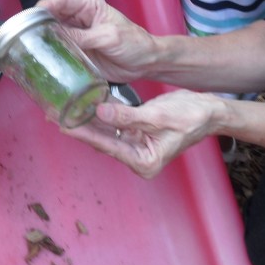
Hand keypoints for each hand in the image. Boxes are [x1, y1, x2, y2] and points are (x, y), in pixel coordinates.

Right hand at [37, 0, 155, 81]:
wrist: (144, 63)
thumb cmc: (133, 43)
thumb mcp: (109, 37)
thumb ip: (83, 37)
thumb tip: (59, 38)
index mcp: (87, 5)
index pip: (61, 0)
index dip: (46, 6)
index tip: (35, 16)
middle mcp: (77, 18)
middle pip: (51, 16)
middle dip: (39, 24)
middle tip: (28, 35)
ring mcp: (74, 36)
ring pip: (51, 34)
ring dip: (42, 40)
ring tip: (31, 48)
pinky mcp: (75, 52)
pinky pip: (58, 51)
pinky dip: (50, 54)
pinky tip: (42, 59)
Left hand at [64, 89, 225, 177]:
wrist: (211, 112)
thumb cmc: (192, 117)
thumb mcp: (158, 116)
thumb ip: (127, 116)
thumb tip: (99, 111)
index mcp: (143, 161)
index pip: (106, 145)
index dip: (83, 133)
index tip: (62, 123)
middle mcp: (136, 157)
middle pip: (101, 140)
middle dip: (78, 126)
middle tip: (53, 112)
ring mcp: (135, 146)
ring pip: (105, 132)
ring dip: (85, 119)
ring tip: (61, 107)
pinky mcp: (136, 133)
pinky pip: (114, 124)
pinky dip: (100, 114)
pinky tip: (83, 103)